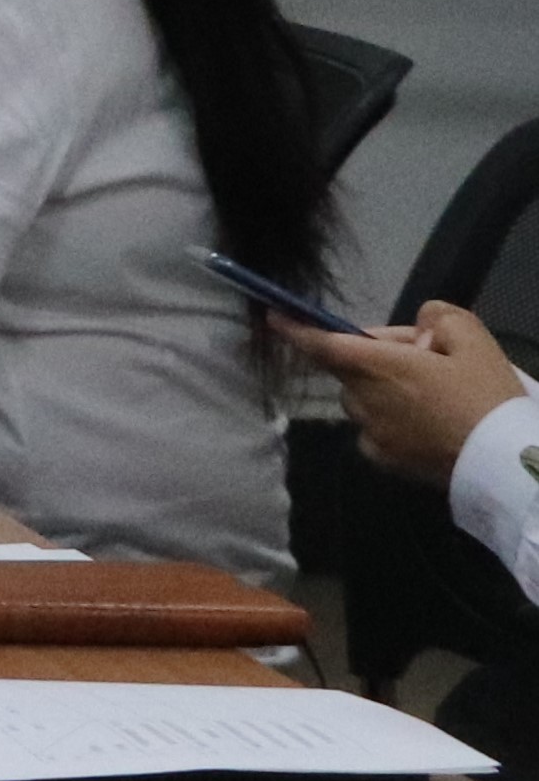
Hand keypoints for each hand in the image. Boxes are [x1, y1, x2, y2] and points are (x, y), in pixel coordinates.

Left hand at [299, 302, 532, 488]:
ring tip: (431, 396)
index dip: (296, 329)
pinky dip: (388, 422)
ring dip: (381, 391)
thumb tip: (419, 330)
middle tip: (424, 360)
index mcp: (379, 366)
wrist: (507, 463)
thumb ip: (437, 318)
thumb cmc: (487, 398)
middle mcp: (364, 399)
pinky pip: (373, 431)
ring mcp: (371, 434)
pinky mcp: (385, 462)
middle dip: (374, 358)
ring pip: (361, 399)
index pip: (323, 343)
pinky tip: (425, 424)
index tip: (273, 317)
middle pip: (350, 369)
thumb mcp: (472, 339)